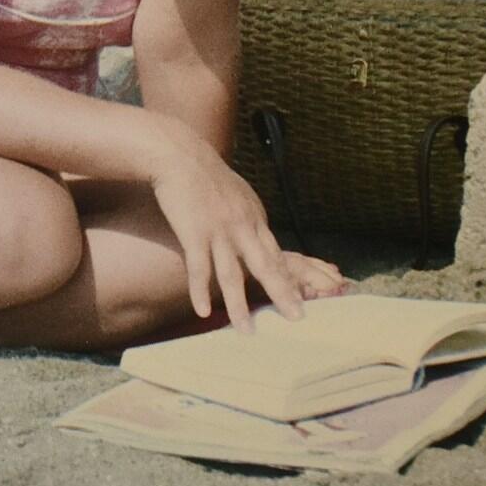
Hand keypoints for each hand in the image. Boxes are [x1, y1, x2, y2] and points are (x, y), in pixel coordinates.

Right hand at [149, 137, 304, 330]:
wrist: (180, 155)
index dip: (292, 279)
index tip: (305, 299)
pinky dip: (200, 292)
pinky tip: (202, 311)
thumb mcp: (238, 193)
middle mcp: (242, 227)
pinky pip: (199, 269)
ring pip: (232, 275)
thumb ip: (248, 216)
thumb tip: (257, 234)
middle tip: (297, 319)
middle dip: (282, 295)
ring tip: (246, 330)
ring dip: (239, 306)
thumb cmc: (205, 173)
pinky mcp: (194, 233)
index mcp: (255, 218)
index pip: (277, 254)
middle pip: (265, 267)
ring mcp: (219, 231)